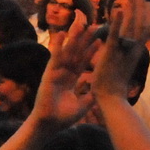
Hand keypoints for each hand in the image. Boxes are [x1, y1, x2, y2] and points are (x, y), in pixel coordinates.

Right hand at [30, 14, 94, 129]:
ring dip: (73, 39)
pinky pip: (55, 57)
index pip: (82, 62)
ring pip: (67, 52)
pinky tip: (61, 34)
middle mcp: (63, 73)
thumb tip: (100, 91)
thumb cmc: (63, 118)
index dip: (90, 52)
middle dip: (84, 41)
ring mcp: (56, 72)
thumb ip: (89, 96)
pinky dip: (58, 46)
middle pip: (76, 53)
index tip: (99, 41)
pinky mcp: (49, 73)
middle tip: (93, 27)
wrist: (50, 124)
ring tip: (80, 25)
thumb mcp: (82, 106)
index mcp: (70, 80)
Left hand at [93, 0, 149, 101]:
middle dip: (141, 9)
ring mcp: (123, 50)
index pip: (144, 31)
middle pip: (141, 25)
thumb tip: (126, 49)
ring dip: (133, 10)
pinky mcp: (111, 52)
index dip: (147, 17)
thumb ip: (125, 55)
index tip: (148, 4)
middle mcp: (133, 50)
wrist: (110, 97)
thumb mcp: (122, 66)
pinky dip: (118, 22)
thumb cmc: (114, 86)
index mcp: (135, 52)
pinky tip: (118, 9)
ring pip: (131, 27)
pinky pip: (116, 35)